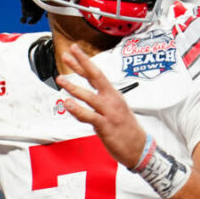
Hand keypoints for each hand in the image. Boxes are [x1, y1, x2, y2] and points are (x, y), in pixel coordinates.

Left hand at [55, 44, 144, 167]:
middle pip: (96, 77)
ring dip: (74, 87)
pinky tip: (68, 103)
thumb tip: (84, 94)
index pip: (97, 74)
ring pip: (89, 96)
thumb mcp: (115, 109)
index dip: (84, 62)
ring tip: (60, 79)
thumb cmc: (126, 129)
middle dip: (81, 64)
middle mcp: (111, 100)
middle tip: (68, 53)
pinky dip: (78, 109)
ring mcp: (109, 112)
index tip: (74, 50)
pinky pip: (90, 116)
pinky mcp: (106, 126)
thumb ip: (99, 100)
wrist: (139, 148)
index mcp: (113, 95)